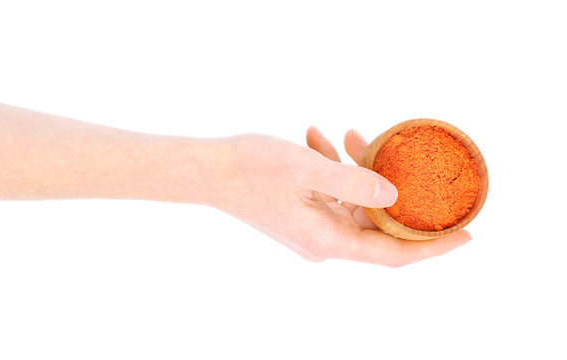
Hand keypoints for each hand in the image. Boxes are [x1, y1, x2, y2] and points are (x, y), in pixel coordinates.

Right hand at [216, 128, 470, 266]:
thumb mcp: (306, 168)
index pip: (393, 254)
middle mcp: (323, 242)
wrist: (208, 171)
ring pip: (356, 204)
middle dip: (395, 190)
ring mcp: (313, 230)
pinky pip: (334, 196)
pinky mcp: (303, 215)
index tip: (466, 233)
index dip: (432, 247)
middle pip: (378, 226)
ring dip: (359, 170)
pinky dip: (336, 171)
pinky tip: (322, 139)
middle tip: (411, 164)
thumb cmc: (250, 169)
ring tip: (347, 136)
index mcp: (327, 240)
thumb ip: (353, 181)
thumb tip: (394, 192)